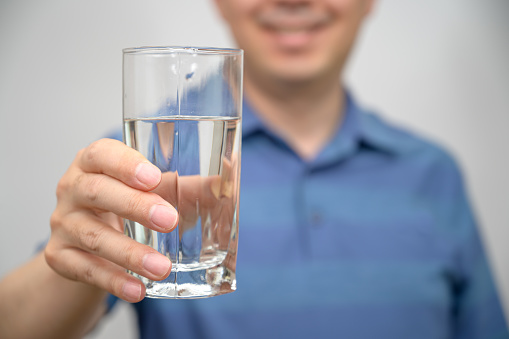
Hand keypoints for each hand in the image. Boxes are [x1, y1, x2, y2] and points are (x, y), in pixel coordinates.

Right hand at [45, 138, 177, 302]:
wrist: (87, 239)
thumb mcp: (153, 190)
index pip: (102, 154)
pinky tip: (138, 289)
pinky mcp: (59, 255)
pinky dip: (113, 280)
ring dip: (130, 253)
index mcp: (94, 162)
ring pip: (93, 236)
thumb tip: (225, 182)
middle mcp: (72, 188)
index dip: (125, 164)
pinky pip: (84, 269)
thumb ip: (186, 186)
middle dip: (134, 206)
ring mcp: (63, 222)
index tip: (153, 177)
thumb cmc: (126, 203)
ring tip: (162, 267)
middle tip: (169, 221)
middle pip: (97, 192)